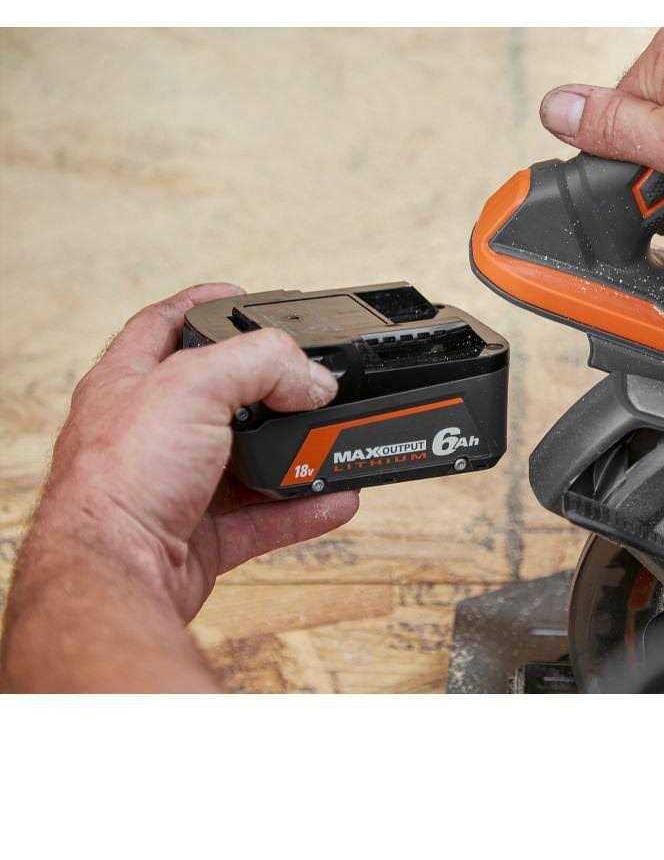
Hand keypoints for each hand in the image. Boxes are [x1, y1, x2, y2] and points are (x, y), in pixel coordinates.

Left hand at [28, 283, 358, 622]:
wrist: (115, 575)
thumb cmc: (119, 478)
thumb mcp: (193, 387)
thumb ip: (262, 365)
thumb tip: (312, 379)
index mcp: (130, 382)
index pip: (166, 324)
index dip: (204, 304)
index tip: (245, 298)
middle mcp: (151, 433)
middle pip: (221, 396)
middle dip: (269, 389)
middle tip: (308, 382)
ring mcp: (176, 486)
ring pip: (249, 460)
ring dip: (296, 453)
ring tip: (332, 441)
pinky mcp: (201, 536)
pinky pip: (266, 517)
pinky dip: (304, 509)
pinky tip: (336, 498)